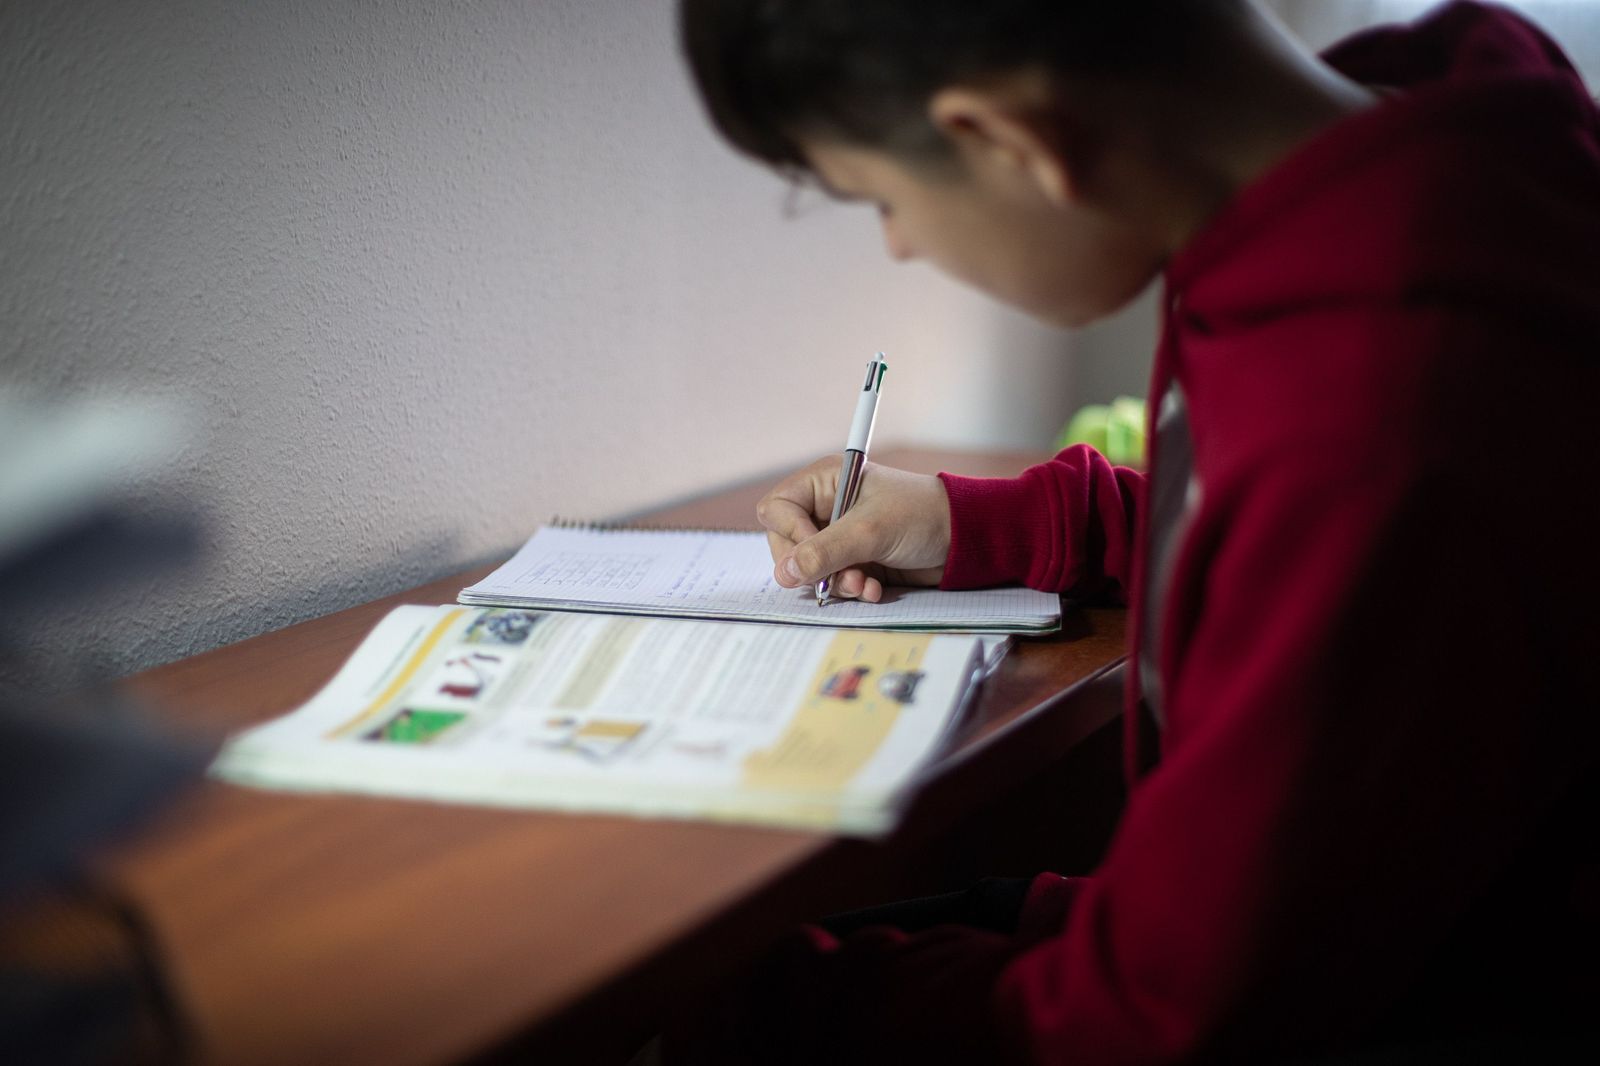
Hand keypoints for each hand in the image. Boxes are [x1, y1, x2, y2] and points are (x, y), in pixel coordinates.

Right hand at [756, 457, 950, 601]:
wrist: (963, 540)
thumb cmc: (921, 516)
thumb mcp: (869, 532)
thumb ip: (823, 552)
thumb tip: (784, 573)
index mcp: (825, 482)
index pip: (777, 509)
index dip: (790, 535)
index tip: (813, 555)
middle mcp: (827, 506)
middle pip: (788, 543)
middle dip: (814, 566)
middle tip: (841, 576)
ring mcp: (840, 534)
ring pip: (810, 568)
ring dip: (835, 582)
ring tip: (864, 584)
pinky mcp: (854, 558)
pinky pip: (833, 580)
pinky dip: (851, 588)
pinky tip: (874, 588)